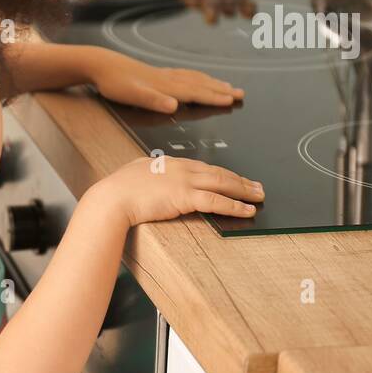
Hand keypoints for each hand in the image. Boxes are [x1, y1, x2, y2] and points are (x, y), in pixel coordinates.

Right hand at [88, 155, 263, 227]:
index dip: (221, 172)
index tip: (233, 177)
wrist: (112, 198)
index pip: (202, 167)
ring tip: (259, 196)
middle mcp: (180, 168)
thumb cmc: (116, 191)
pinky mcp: (185, 196)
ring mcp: (184, 181)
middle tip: (256, 185)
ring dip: (244, 190)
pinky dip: (235, 205)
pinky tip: (247, 210)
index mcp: (168, 162)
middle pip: (218, 172)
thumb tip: (146, 174)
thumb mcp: (133, 174)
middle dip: (240, 179)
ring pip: (223, 183)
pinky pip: (217, 201)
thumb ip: (145, 172)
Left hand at [89, 50, 243, 113]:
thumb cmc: (115, 83)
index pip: (196, 93)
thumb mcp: (132, 95)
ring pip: (194, 79)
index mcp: (166, 87)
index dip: (215, 97)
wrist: (101, 64)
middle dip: (221, 90)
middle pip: (200, 85)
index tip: (233, 100)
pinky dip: (196, 77)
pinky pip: (184, 75)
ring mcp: (163, 75)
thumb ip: (153, 101)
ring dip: (212, 83)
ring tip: (227, 85)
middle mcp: (169, 79)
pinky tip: (197, 78)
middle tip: (241, 94)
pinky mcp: (156, 74)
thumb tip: (174, 105)